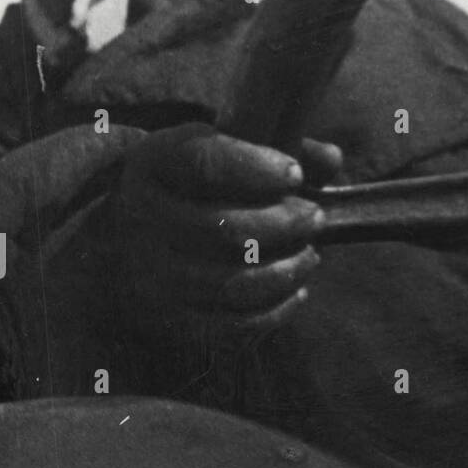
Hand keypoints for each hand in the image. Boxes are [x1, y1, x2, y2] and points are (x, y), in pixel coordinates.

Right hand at [103, 124, 342, 349]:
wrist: (138, 228)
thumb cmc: (204, 178)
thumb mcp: (231, 145)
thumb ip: (286, 142)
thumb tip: (329, 160)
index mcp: (156, 161)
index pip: (203, 163)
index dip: (256, 168)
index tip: (295, 175)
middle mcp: (142, 217)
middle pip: (223, 229)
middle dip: (284, 224)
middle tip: (315, 218)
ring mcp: (151, 272)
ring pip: (229, 284)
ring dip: (285, 271)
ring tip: (311, 255)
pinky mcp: (171, 315)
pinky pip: (229, 325)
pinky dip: (274, 310)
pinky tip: (297, 288)